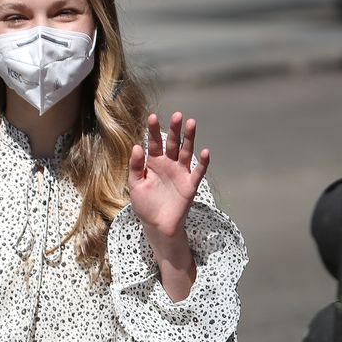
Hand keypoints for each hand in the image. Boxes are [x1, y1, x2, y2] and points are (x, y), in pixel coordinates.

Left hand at [128, 112, 209, 238]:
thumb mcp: (135, 185)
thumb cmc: (145, 205)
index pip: (154, 143)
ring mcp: (180, 173)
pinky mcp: (190, 185)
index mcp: (154, 163)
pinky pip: (198, 172)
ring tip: (191, 123)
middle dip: (175, 129)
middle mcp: (169, 164)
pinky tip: (205, 152)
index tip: (152, 117)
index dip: (153, 131)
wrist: (157, 226)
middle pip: (173, 143)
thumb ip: (136, 167)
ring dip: (189, 138)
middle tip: (177, 115)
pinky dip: (202, 163)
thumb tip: (137, 147)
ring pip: (186, 152)